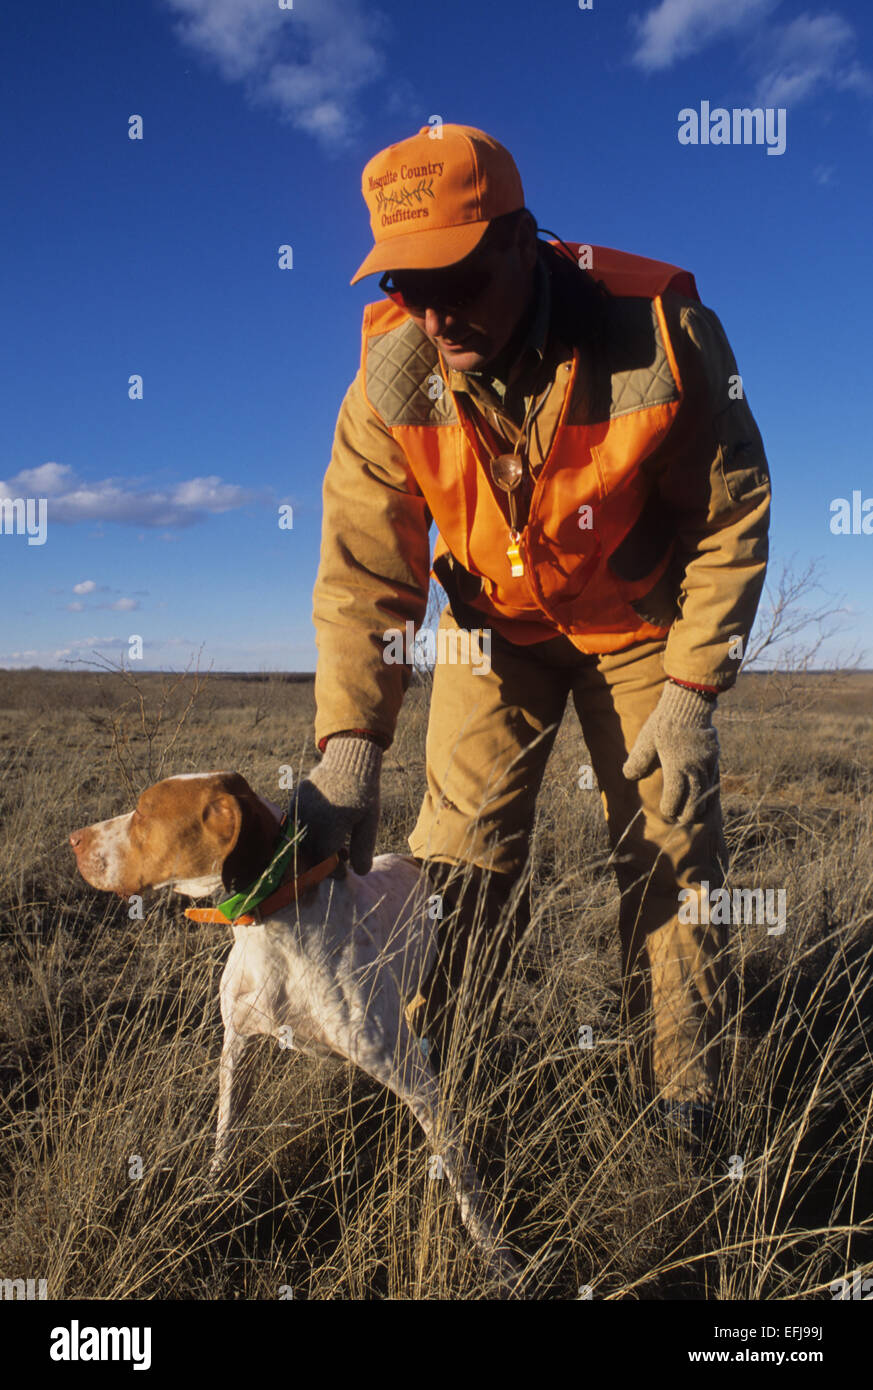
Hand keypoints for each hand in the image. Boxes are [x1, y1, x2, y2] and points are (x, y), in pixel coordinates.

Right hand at [292, 735, 382, 872]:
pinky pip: (296, 824)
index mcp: (331, 824)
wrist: (350, 760)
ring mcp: (301, 807)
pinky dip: (307, 831)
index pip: (326, 860)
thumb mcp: (369, 822)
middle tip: (342, 855)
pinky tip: (324, 828)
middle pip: (312, 852)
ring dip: (315, 847)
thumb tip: (360, 873)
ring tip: (335, 841)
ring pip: (301, 840)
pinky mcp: (296, 799)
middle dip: (325, 861)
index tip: (345, 871)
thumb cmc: (364, 793)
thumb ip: (364, 848)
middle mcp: (312, 817)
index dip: (335, 870)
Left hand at [622, 682, 719, 824]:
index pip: (675, 797)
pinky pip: (713, 779)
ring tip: (694, 813)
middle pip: (694, 800)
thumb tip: (628, 776)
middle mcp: (694, 768)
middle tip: (681, 819)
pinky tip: (705, 794)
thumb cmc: (664, 722)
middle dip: (688, 812)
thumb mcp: (646, 740)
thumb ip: (638, 760)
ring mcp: (706, 763)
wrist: (689, 704)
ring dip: (700, 804)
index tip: (666, 812)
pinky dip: (709, 791)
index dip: (670, 807)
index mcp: (676, 767)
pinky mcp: (713, 756)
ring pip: (706, 792)